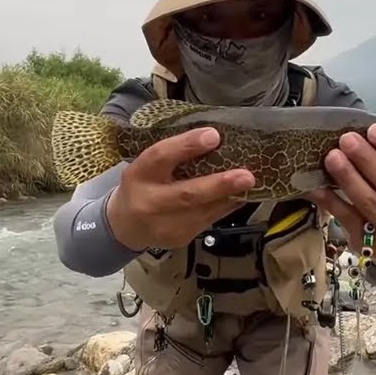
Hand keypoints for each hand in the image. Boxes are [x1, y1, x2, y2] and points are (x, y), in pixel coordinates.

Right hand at [107, 127, 255, 250]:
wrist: (125, 226)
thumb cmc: (143, 185)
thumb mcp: (148, 164)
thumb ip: (174, 153)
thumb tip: (215, 137)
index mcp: (139, 175)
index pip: (160, 157)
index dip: (187, 145)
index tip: (214, 135)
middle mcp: (149, 202)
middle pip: (187, 194)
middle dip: (219, 185)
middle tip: (246, 176)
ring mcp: (165, 225)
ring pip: (204, 211)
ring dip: (230, 196)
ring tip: (251, 183)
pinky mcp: (180, 238)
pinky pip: (209, 220)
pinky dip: (227, 206)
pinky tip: (240, 195)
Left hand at [308, 123, 375, 268]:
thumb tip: (362, 131)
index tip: (373, 130)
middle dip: (367, 159)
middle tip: (347, 139)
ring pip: (369, 201)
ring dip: (348, 177)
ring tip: (332, 157)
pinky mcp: (369, 244)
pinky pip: (346, 218)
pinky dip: (330, 200)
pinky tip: (316, 187)